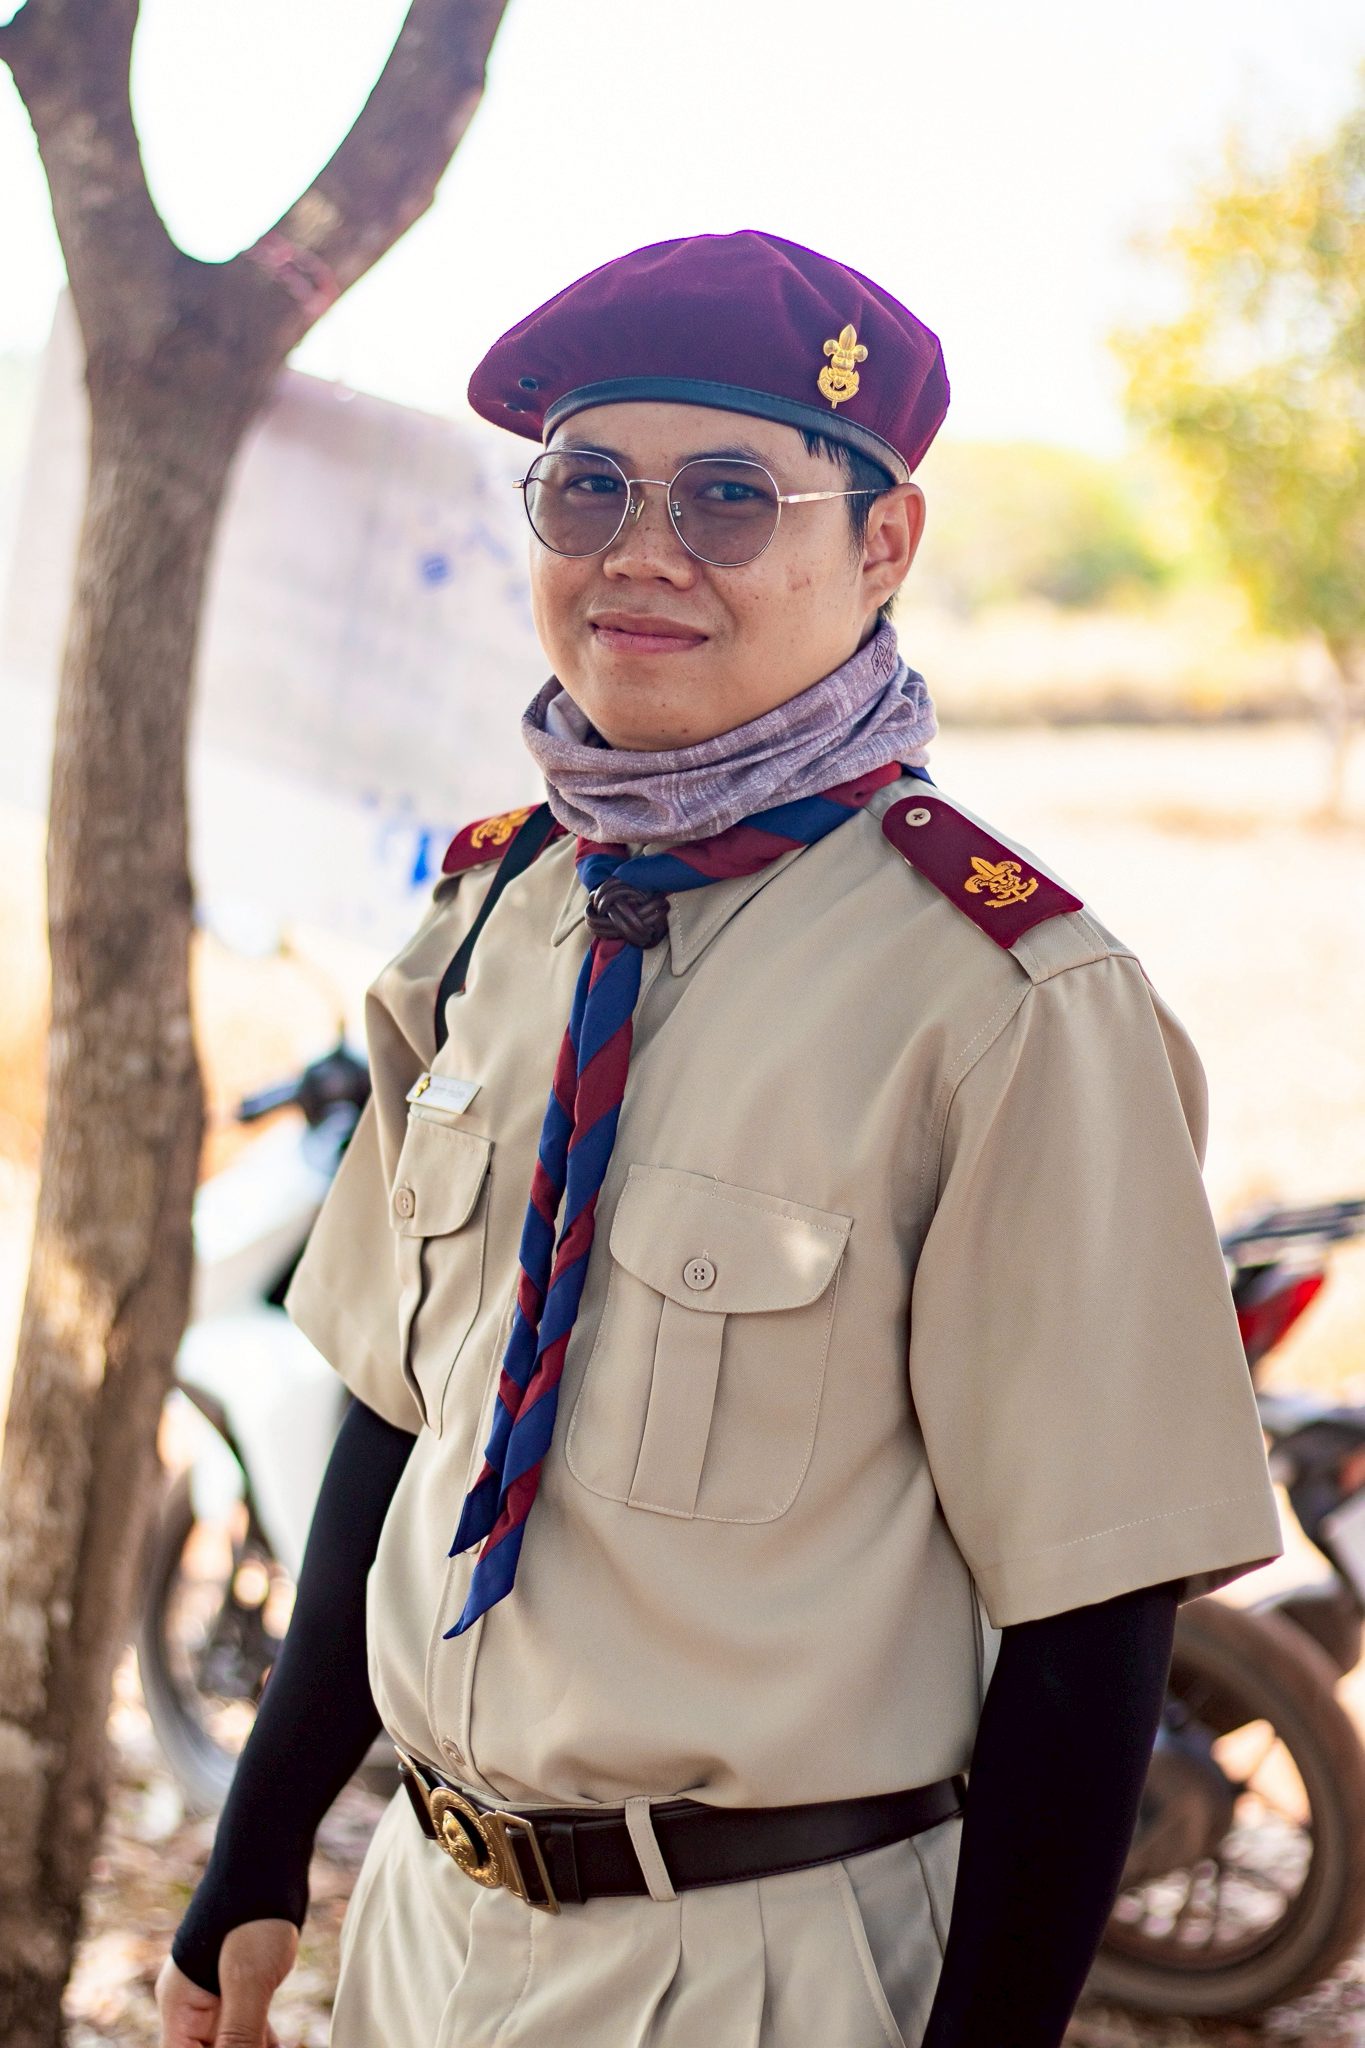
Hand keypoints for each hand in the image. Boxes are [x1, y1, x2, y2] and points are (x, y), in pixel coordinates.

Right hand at [156, 1919, 298, 2046]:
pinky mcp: (242, 1982)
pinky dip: (263, 2038)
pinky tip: (282, 2043)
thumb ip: (238, 2032)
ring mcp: (218, 1992)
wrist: (269, 1857)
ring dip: (250, 2046)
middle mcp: (193, 2004)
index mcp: (180, 2006)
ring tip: (277, 2045)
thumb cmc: (252, 1909)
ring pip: (231, 2040)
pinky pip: (248, 2024)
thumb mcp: (247, 1978)